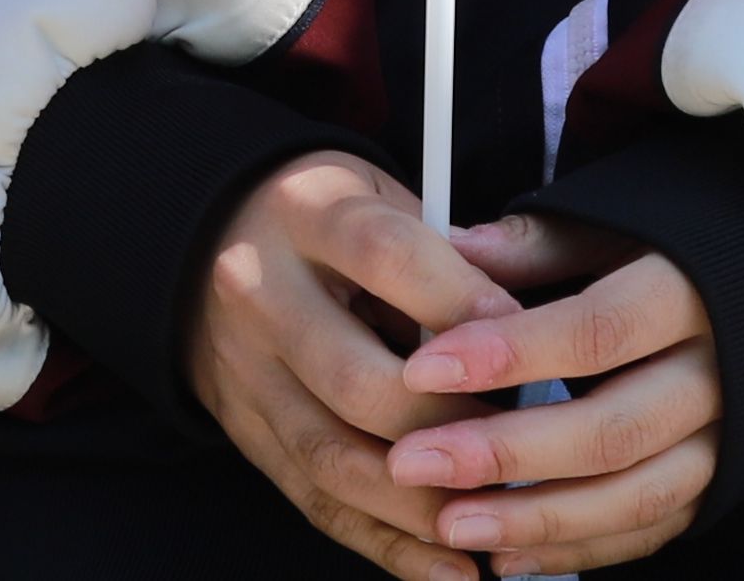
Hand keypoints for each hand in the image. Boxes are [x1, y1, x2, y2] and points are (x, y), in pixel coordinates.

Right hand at [183, 149, 524, 579]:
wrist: (212, 242)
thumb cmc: (334, 225)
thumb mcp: (386, 199)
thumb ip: (450, 258)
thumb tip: (530, 343)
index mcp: (306, 214)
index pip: (386, 255)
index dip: (463, 302)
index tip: (531, 341)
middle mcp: (260, 294)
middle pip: (359, 380)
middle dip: (453, 427)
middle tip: (526, 446)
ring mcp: (245, 373)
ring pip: (336, 458)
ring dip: (424, 506)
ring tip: (497, 526)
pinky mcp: (248, 435)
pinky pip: (318, 503)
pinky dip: (388, 546)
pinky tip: (449, 570)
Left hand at [392, 212, 721, 576]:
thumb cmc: (685, 243)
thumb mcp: (618, 219)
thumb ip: (537, 244)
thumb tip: (450, 249)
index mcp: (688, 291)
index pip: (595, 331)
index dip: (509, 354)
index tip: (422, 367)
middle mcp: (717, 374)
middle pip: (612, 430)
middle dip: (505, 454)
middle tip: (413, 460)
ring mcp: (724, 439)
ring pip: (634, 498)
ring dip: (536, 521)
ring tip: (449, 523)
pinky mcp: (717, 483)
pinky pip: (649, 530)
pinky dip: (577, 550)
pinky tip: (504, 557)